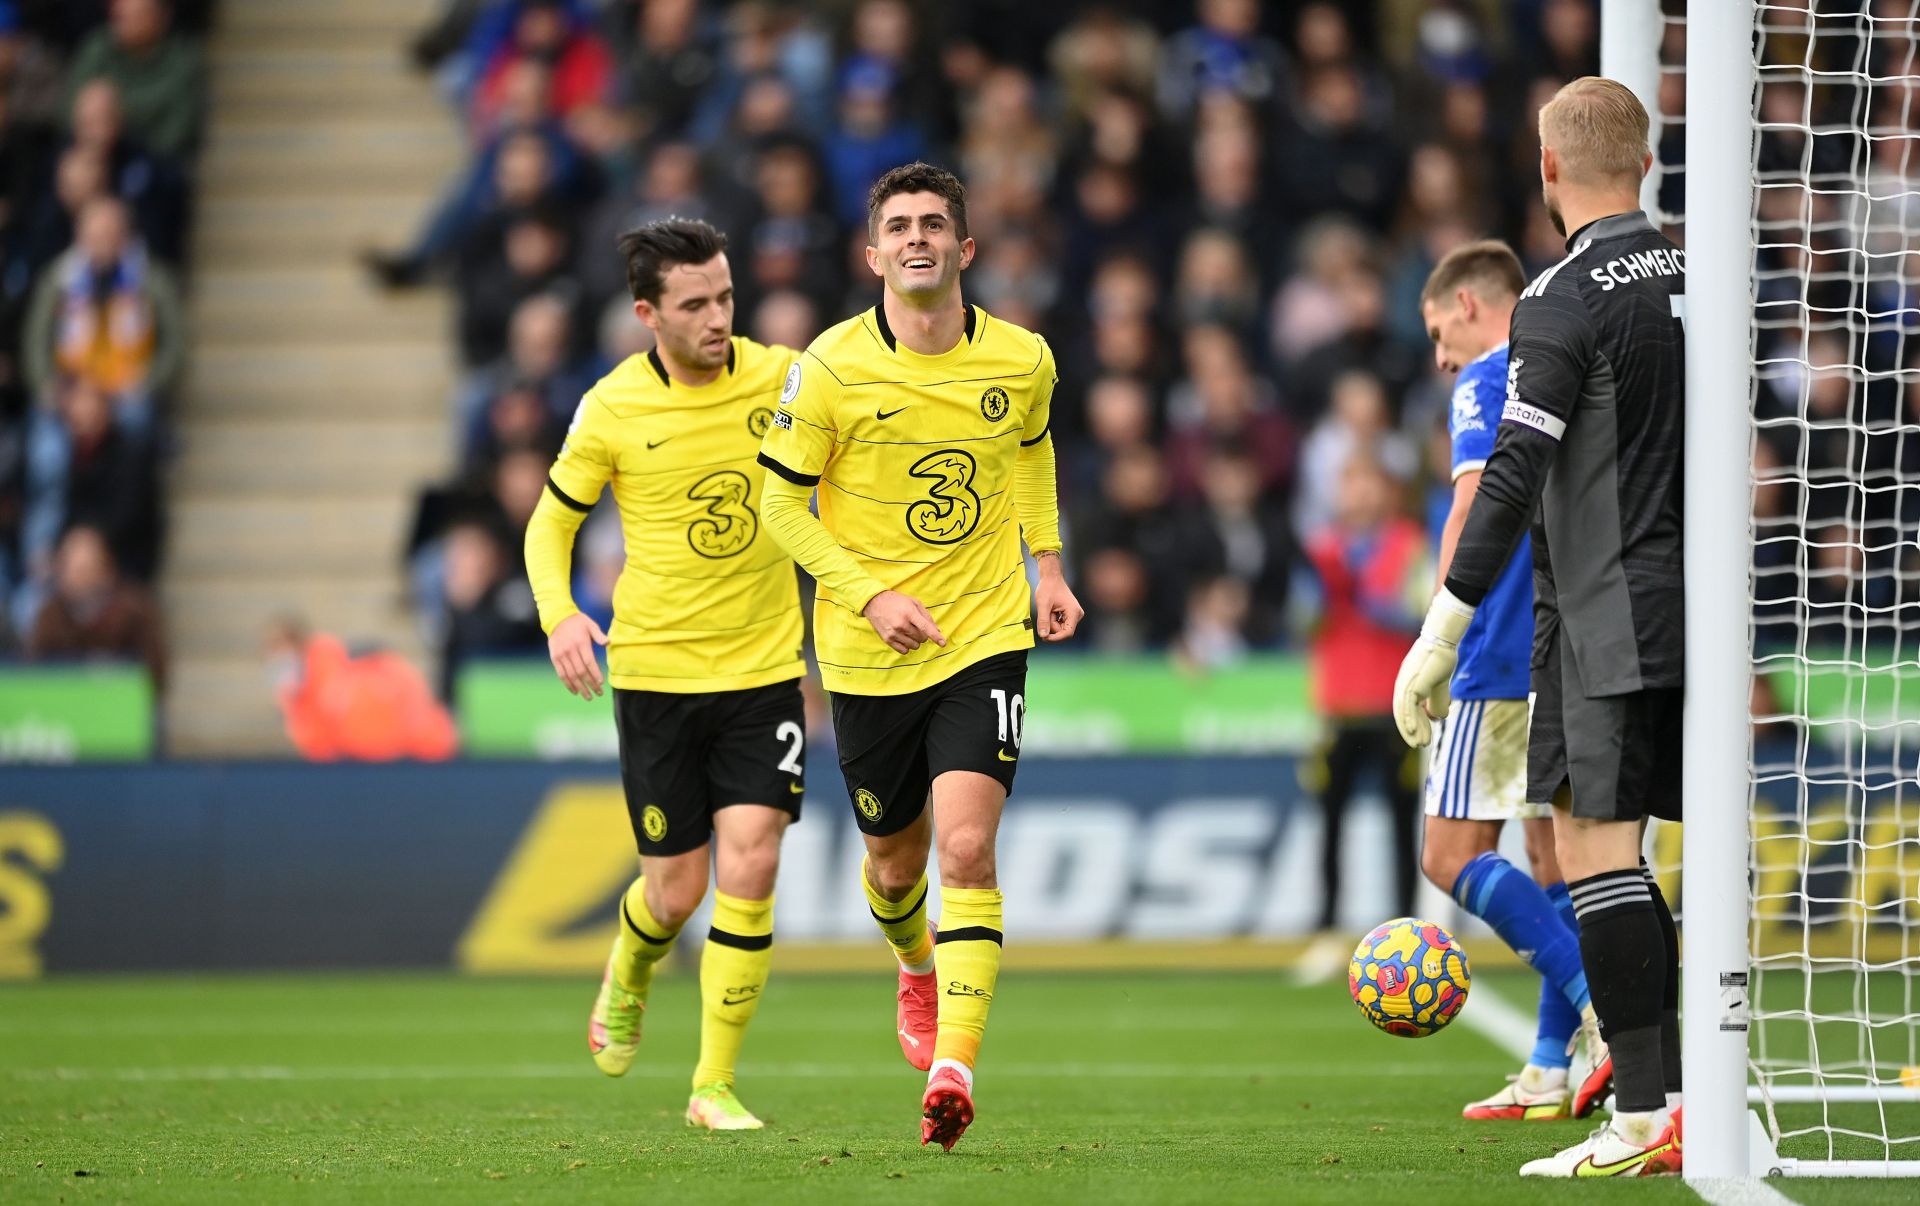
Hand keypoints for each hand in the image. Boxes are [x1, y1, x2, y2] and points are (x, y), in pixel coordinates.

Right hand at [549, 612, 608, 698]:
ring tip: (588, 697)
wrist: (557, 618)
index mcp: (581, 643)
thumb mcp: (590, 625)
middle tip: (598, 693)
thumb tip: (608, 642)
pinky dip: (568, 684)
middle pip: (581, 672)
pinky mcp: (555, 658)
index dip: (595, 674)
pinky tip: (575, 691)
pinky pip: (561, 674)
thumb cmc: (578, 622)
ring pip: (571, 675)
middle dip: (590, 684)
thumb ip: (599, 635)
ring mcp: (561, 655)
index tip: (601, 683)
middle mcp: (570, 650)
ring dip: (580, 688)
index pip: (589, 662)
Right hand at [863, 590, 944, 653]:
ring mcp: (893, 633)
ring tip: (909, 632)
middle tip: (917, 628)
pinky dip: (907, 647)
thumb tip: (937, 630)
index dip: (936, 637)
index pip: (926, 628)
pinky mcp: (887, 639)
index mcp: (909, 613)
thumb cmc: (897, 601)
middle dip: (923, 635)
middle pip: (921, 638)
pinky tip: (903, 638)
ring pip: (914, 646)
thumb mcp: (914, 602)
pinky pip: (904, 651)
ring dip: (915, 641)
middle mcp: (901, 624)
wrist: (874, 602)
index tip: (943, 643)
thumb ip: (927, 616)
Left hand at [1033, 554, 1082, 641]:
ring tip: (1049, 610)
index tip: (1044, 637)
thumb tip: (1043, 636)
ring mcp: (1074, 615)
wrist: (1051, 578)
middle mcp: (1077, 615)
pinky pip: (1060, 624)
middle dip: (1052, 626)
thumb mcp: (1043, 605)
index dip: (1055, 638)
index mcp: (1074, 612)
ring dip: (1051, 622)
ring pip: (1060, 628)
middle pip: (1063, 631)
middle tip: (1046, 613)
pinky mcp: (1070, 615)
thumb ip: (1043, 621)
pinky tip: (1051, 610)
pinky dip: (1053, 620)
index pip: (1067, 633)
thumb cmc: (1048, 588)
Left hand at [1392, 588, 1475, 746]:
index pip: (1407, 711)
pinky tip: (1413, 731)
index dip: (1415, 725)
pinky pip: (1407, 705)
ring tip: (1421, 743)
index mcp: (1408, 687)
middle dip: (1412, 731)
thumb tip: (1438, 717)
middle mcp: (1402, 687)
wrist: (1443, 642)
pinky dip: (1409, 719)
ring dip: (1412, 729)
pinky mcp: (1411, 683)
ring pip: (1404, 713)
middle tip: (1420, 745)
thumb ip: (1438, 700)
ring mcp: (1405, 684)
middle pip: (1403, 714)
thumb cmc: (1441, 660)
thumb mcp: (1440, 686)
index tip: (1423, 739)